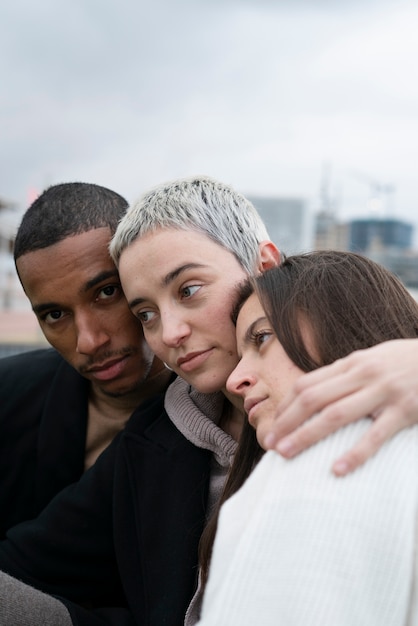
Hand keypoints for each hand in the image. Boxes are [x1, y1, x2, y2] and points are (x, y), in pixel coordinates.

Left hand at [262, 339, 417, 475]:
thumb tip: (314, 393)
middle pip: (313, 398)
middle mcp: (362, 375)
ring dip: (306, 435)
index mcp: (352, 364)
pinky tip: (338, 469)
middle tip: (269, 443)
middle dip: (287, 421)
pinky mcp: (405, 411)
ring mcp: (383, 392)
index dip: (286, 405)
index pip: (307, 384)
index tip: (273, 424)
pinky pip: (376, 435)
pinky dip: (355, 453)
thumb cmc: (405, 363)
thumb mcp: (373, 361)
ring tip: (286, 453)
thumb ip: (346, 375)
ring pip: (335, 414)